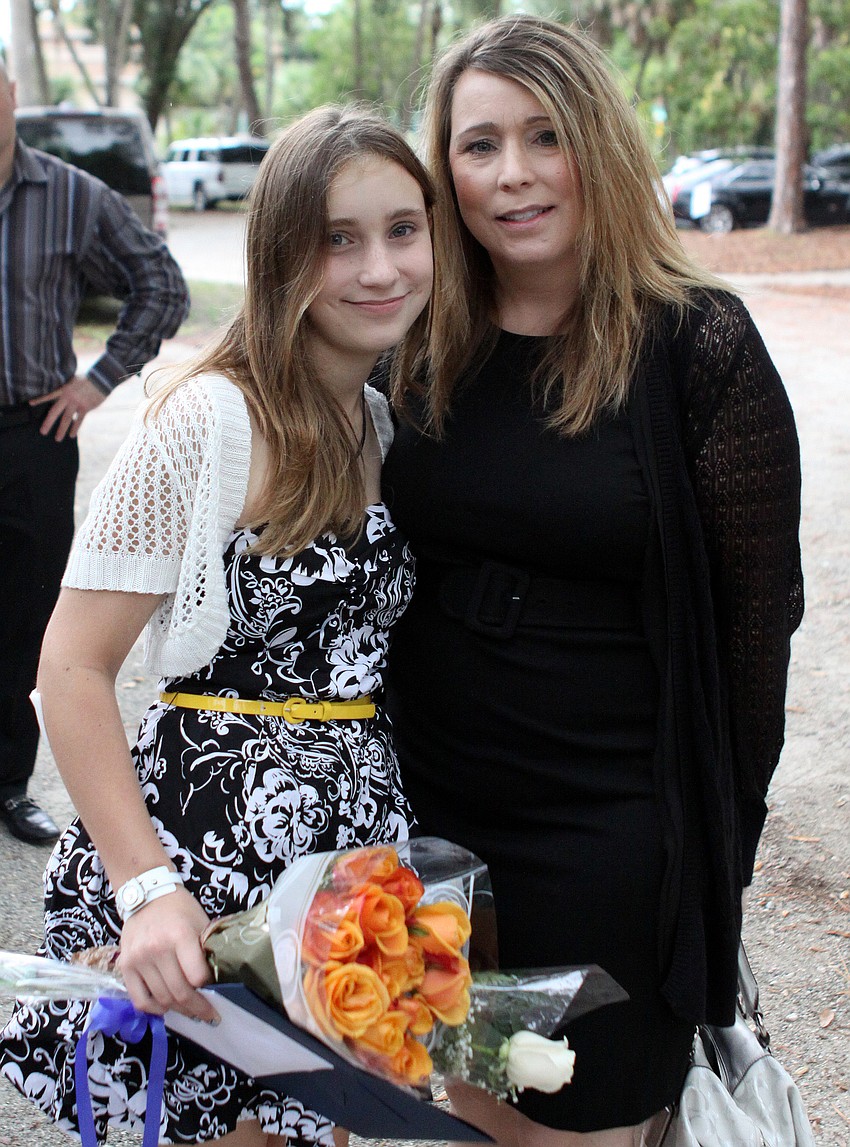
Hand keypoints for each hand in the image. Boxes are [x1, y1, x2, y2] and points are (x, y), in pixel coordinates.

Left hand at [30, 375, 105, 441]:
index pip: (49, 395)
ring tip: (57, 439)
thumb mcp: (74, 380)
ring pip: (66, 419)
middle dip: (48, 423)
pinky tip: (72, 435)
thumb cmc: (88, 378)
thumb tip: (62, 391)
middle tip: (43, 432)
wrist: (101, 379)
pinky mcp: (85, 407)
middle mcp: (68, 398)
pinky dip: (75, 428)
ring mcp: (76, 403)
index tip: (30, 404)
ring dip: (61, 430)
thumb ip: (67, 387)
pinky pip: (79, 420)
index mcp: (63, 389)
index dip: (39, 399)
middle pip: (55, 412)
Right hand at [117, 888, 219, 1022]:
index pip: (197, 977)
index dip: (209, 988)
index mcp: (180, 936)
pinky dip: (154, 1009)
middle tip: (208, 1013)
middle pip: (179, 992)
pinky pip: (139, 1000)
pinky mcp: (125, 967)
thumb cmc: (180, 909)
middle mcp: (157, 949)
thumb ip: (206, 951)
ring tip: (190, 1010)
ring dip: (179, 1010)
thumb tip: (216, 981)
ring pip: (161, 999)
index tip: (217, 991)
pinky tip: (166, 1007)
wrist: (148, 895)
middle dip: (197, 1008)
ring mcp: (138, 959)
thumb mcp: (200, 923)